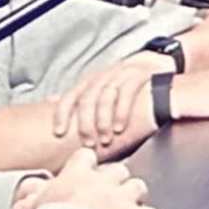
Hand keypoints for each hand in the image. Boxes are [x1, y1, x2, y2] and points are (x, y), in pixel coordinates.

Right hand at [16, 148, 157, 208]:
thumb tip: (19, 203)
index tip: (87, 176)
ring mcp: (121, 198)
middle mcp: (101, 181)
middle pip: (119, 170)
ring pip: (138, 187)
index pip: (87, 157)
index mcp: (75, 175)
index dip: (89, 167)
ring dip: (135, 199)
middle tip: (113, 197)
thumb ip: (28, 201)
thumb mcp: (29, 208)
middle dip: (118, 182)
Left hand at [46, 60, 161, 154]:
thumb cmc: (126, 85)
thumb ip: (82, 98)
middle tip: (88, 143)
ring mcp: (121, 74)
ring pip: (105, 97)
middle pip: (88, 99)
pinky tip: (120, 127)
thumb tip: (52, 104)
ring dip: (103, 120)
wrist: (156, 65)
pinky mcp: (139, 76)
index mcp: (91, 81)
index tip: (58, 132)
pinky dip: (121, 112)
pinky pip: (127, 93)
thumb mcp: (102, 90)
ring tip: (105, 139)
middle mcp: (103, 76)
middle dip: (85, 123)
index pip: (70, 96)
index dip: (61, 113)